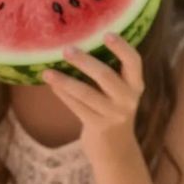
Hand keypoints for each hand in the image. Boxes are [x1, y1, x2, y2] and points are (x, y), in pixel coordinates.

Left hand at [41, 35, 142, 154]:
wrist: (115, 149)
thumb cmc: (111, 108)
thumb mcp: (119, 91)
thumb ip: (108, 71)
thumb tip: (77, 42)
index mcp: (136, 84)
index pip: (134, 62)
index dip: (122, 47)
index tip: (107, 33)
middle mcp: (128, 99)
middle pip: (106, 76)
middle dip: (85, 62)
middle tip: (66, 49)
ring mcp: (114, 115)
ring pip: (86, 94)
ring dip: (65, 81)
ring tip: (47, 72)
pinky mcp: (98, 127)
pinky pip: (77, 107)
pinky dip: (63, 94)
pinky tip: (51, 84)